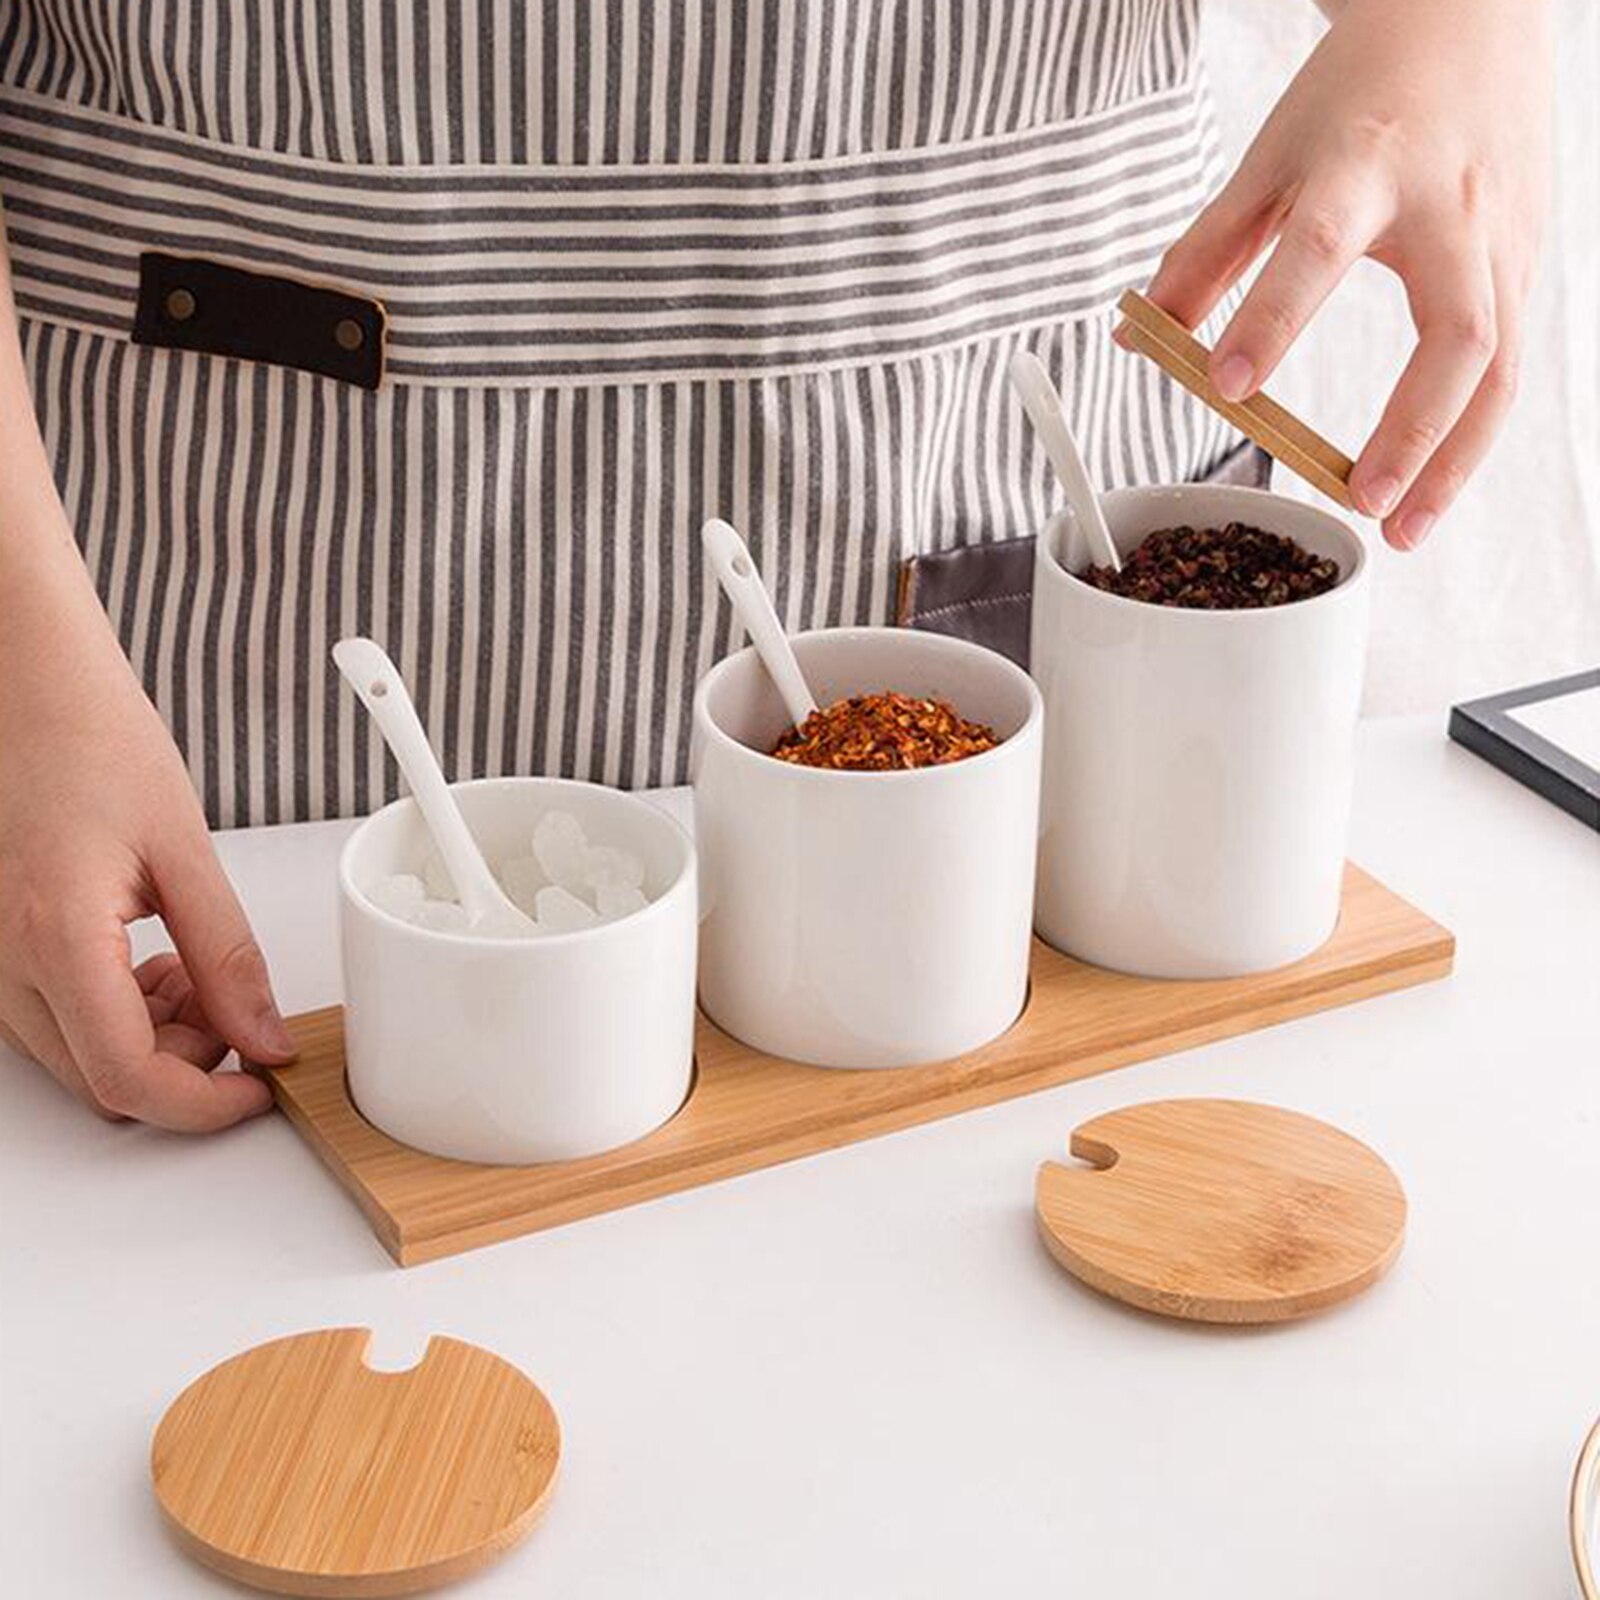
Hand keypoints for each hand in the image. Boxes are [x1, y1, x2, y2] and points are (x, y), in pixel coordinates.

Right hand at [0, 627, 294, 1130]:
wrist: (24, 688)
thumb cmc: (92, 742)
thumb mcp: (184, 850)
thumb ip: (227, 955)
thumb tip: (262, 1036)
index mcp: (56, 938)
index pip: (128, 1078)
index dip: (204, 1103)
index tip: (260, 1086)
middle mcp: (6, 965)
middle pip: (103, 1083)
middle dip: (186, 1064)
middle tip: (236, 1005)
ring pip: (80, 1057)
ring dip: (153, 1037)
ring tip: (196, 966)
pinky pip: (58, 1020)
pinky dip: (117, 1010)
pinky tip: (156, 958)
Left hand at [1145, 0, 1551, 547]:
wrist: (1470, 19)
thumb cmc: (1358, 94)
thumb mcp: (1269, 159)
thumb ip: (1205, 253)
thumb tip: (1140, 337)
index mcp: (1369, 163)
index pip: (1319, 248)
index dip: (1274, 319)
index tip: (1225, 387)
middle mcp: (1452, 205)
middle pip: (1456, 331)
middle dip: (1411, 428)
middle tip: (1358, 499)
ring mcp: (1504, 239)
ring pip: (1501, 367)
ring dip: (1455, 460)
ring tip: (1403, 530)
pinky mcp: (1528, 264)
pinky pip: (1508, 366)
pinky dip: (1471, 434)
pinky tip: (1430, 486)